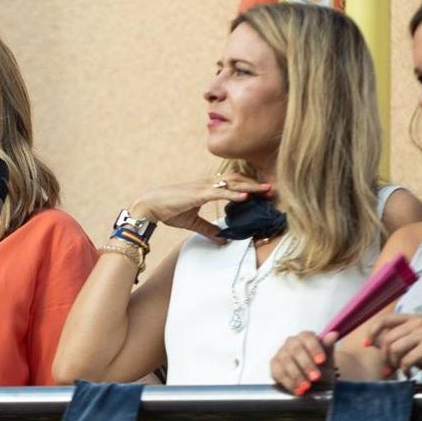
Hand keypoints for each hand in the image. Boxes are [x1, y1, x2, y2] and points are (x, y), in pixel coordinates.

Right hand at [130, 178, 272, 241]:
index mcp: (206, 189)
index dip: (248, 186)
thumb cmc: (168, 210)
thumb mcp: (193, 222)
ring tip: (265, 190)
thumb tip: (223, 240)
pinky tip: (245, 196)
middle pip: (236, 180)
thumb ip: (209, 229)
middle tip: (272, 189)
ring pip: (231, 183)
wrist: (149, 206)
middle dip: (254, 184)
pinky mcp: (197, 194)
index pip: (232, 184)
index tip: (263, 192)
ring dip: (249, 186)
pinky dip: (233, 193)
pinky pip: (219, 192)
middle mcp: (207, 185)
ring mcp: (202, 188)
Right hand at [270, 330, 335, 395]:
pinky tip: (297, 390)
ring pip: (286, 361)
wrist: (315, 379)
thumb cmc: (321, 366)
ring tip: (307, 386)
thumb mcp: (328, 358)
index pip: (307, 338)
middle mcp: (291, 343)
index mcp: (305, 337)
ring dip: (297, 375)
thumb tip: (333, 335)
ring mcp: (281, 354)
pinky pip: (278, 373)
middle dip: (306, 364)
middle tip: (316, 377)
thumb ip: (328, 347)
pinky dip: (288, 382)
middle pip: (296, 350)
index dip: (314, 348)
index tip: (321, 360)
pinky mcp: (274, 366)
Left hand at [367, 313, 421, 384]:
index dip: (373, 332)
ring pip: (394, 349)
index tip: (369, 345)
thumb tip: (370, 342)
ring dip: (394, 363)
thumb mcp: (410, 344)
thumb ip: (394, 339)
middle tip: (391, 366)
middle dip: (385, 355)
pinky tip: (409, 374)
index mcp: (412, 319)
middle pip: (387, 338)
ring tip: (401, 369)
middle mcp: (418, 323)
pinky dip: (404, 370)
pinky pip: (405, 360)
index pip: (385, 320)